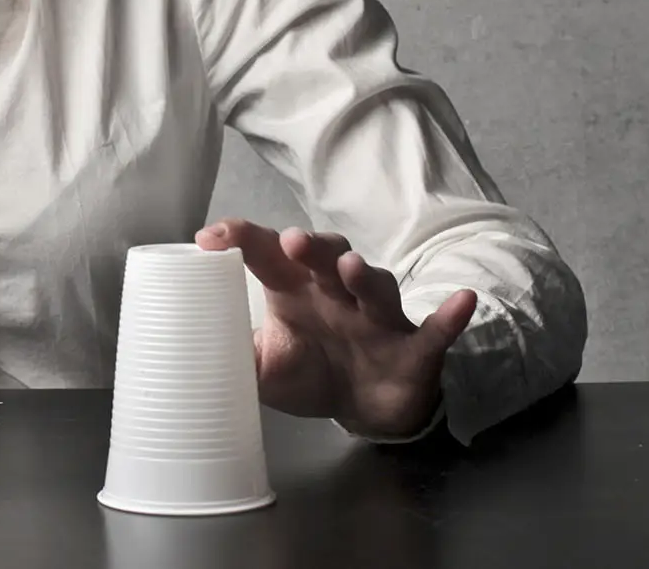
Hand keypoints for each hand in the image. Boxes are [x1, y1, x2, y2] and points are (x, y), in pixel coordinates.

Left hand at [196, 218, 475, 437]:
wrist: (365, 410)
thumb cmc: (312, 371)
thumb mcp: (264, 368)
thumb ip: (232, 353)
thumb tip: (186, 348)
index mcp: (294, 290)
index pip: (265, 254)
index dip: (240, 240)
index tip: (209, 237)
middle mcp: (336, 293)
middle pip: (323, 257)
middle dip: (310, 246)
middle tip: (290, 241)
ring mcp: (377, 317)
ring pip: (375, 285)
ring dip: (365, 274)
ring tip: (352, 267)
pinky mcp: (415, 346)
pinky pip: (437, 328)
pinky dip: (450, 316)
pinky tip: (462, 300)